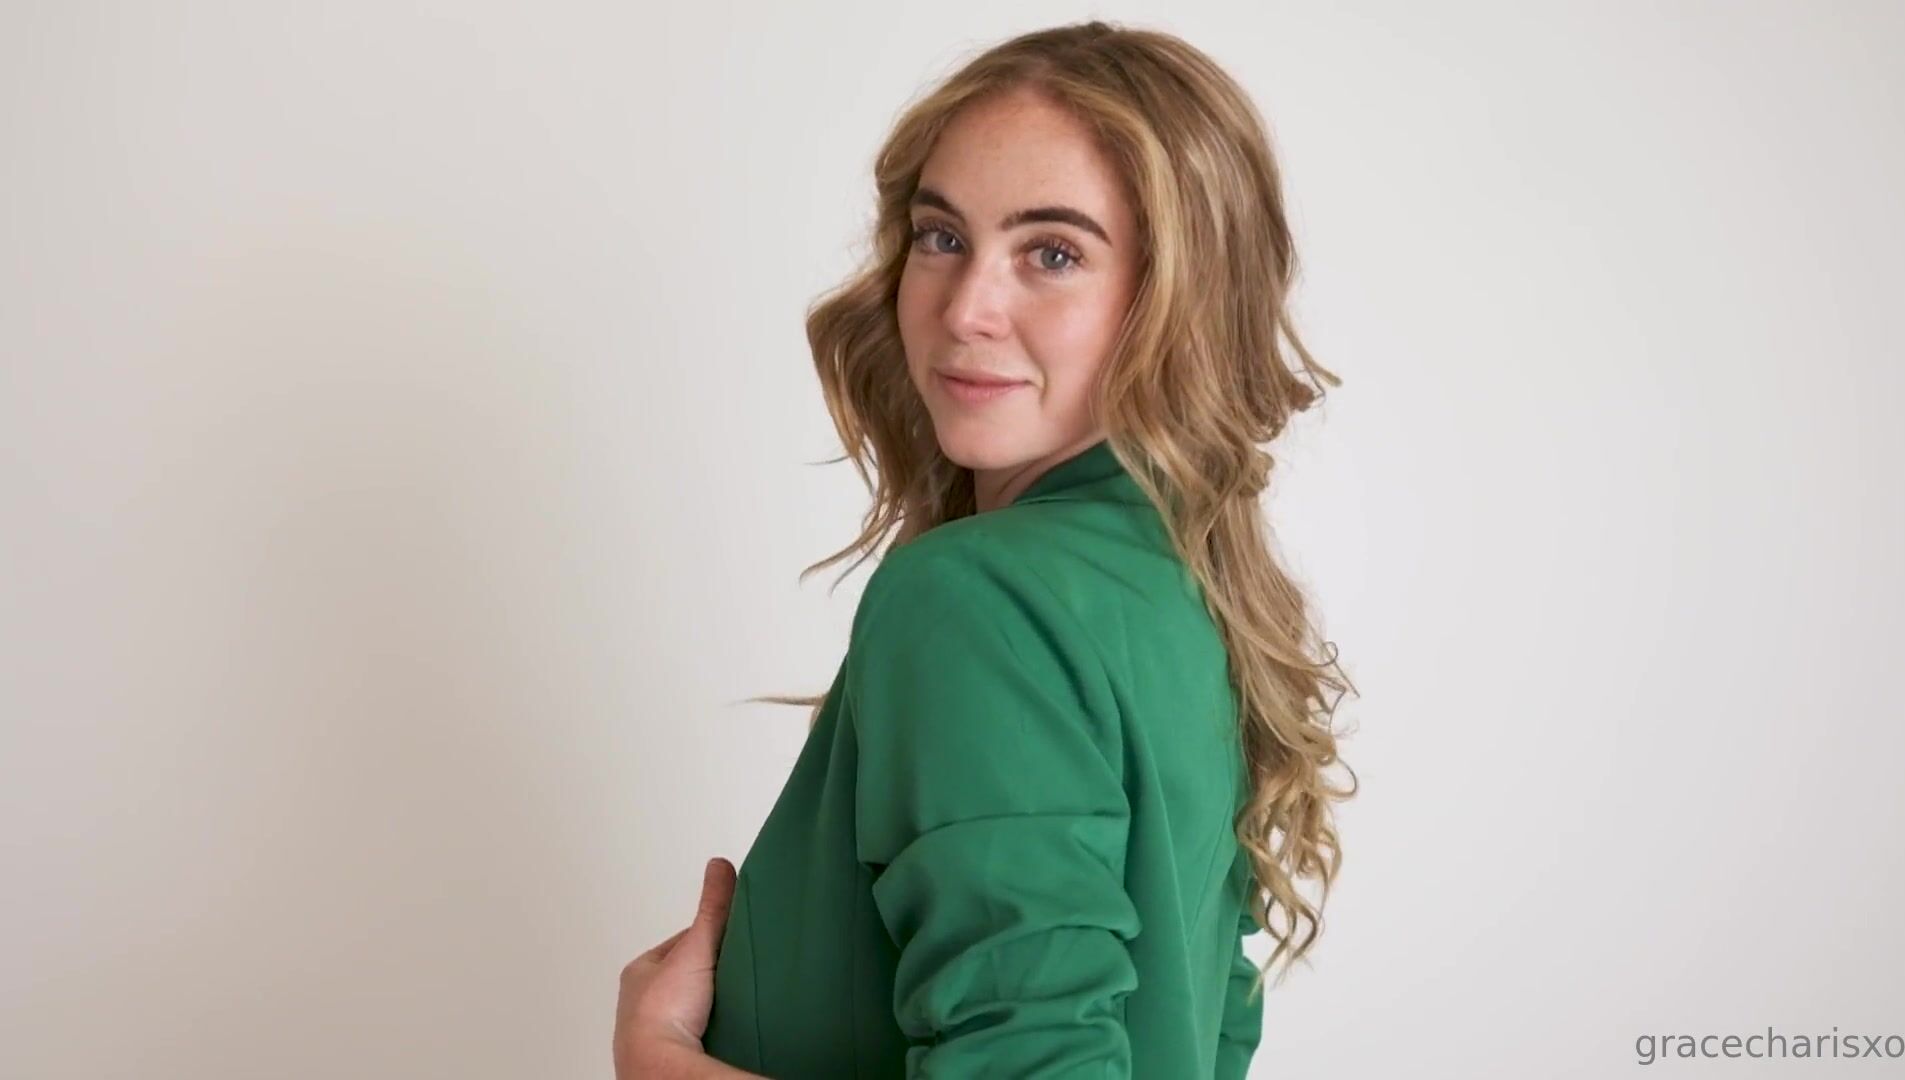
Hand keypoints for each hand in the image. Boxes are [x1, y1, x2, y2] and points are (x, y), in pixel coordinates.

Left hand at [614, 857, 736, 1079]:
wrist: (663, 1064)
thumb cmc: (665, 1010)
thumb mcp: (695, 946)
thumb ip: (711, 909)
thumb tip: (719, 866)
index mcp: (640, 971)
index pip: (680, 944)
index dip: (708, 938)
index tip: (732, 937)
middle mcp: (640, 1001)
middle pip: (685, 976)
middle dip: (709, 973)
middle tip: (738, 970)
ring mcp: (653, 1030)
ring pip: (689, 1007)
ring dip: (710, 1003)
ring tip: (737, 1000)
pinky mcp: (669, 1053)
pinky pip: (694, 1033)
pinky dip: (710, 1027)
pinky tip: (727, 1026)